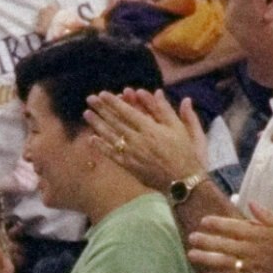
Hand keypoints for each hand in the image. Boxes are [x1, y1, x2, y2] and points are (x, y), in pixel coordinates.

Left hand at [83, 86, 207, 191]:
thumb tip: (157, 91)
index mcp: (150, 129)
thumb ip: (165, 110)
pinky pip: (112, 155)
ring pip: (111, 136)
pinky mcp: (129, 166)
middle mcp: (138, 140)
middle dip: (101, 109)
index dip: (114, 102)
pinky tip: (92, 139)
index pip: (127, 112)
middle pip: (115, 122)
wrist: (183, 181)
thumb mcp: (179, 127)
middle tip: (90, 99)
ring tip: (87, 114)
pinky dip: (102, 147)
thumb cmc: (184, 153)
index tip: (102, 94)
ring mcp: (131, 154)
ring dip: (97, 124)